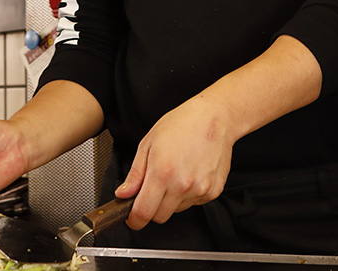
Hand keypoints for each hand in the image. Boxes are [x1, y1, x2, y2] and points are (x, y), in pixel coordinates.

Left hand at [115, 94, 233, 227]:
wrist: (213, 118)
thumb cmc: (181, 124)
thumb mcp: (148, 143)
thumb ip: (135, 173)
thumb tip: (124, 194)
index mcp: (162, 172)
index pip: (144, 212)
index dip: (134, 219)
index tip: (132, 219)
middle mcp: (182, 185)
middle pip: (160, 217)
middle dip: (151, 207)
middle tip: (152, 187)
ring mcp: (200, 190)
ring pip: (176, 210)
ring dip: (170, 200)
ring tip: (174, 172)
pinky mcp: (212, 192)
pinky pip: (193, 203)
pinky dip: (187, 194)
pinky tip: (188, 173)